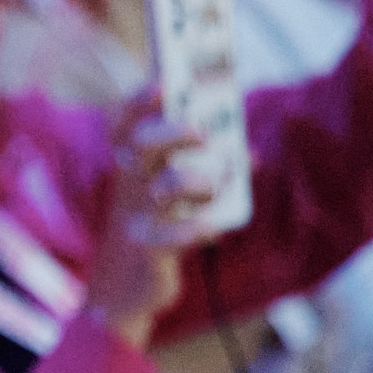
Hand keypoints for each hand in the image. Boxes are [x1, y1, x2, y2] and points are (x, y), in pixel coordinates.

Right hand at [88, 93, 217, 346]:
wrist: (124, 289)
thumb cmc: (156, 231)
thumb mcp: (172, 198)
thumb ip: (204, 171)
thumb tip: (248, 153)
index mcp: (132, 169)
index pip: (125, 126)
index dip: (138, 102)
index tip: (162, 82)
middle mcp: (129, 187)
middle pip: (140, 147)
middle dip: (171, 133)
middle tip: (201, 131)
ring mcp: (136, 218)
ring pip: (161, 189)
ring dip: (195, 182)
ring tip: (215, 186)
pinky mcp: (149, 251)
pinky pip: (169, 237)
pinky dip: (195, 229)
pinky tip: (212, 228)